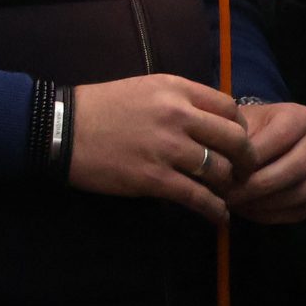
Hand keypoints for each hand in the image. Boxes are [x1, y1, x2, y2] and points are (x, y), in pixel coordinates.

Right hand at [68, 75, 249, 222]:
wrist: (59, 128)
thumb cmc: (99, 108)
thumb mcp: (144, 89)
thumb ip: (178, 101)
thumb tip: (209, 122)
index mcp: (175, 89)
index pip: (230, 108)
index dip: (241, 129)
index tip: (236, 144)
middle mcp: (177, 115)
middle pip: (236, 139)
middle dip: (245, 160)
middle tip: (242, 173)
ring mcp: (166, 147)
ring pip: (222, 170)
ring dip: (228, 187)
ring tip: (225, 195)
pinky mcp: (154, 178)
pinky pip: (199, 197)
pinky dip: (215, 211)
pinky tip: (218, 216)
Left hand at [226, 100, 305, 222]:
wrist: (264, 138)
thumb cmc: (248, 129)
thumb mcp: (238, 123)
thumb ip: (235, 139)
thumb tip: (223, 164)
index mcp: (301, 117)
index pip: (279, 139)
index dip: (251, 158)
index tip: (224, 171)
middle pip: (294, 170)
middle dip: (258, 186)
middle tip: (229, 195)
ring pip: (301, 193)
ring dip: (266, 203)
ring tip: (238, 204)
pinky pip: (305, 209)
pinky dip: (276, 214)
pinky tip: (251, 211)